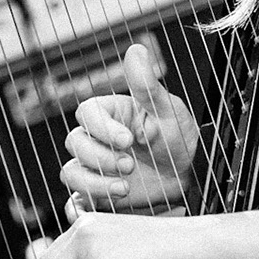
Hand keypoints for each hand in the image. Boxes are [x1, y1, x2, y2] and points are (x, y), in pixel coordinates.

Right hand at [59, 43, 199, 213]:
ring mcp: (93, 168)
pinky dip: (78, 208)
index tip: (129, 140)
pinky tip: (98, 209)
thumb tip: (136, 49)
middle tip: (130, 165)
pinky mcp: (95, 196)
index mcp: (108, 114)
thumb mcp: (167, 111)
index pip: (87, 113)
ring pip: (71, 173)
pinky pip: (74, 202)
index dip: (103, 128)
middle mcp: (95, 140)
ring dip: (93, 182)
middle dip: (101, 157)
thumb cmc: (176, 139)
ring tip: (124, 188)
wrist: (186, 180)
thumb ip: (147, 85)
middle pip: (76, 143)